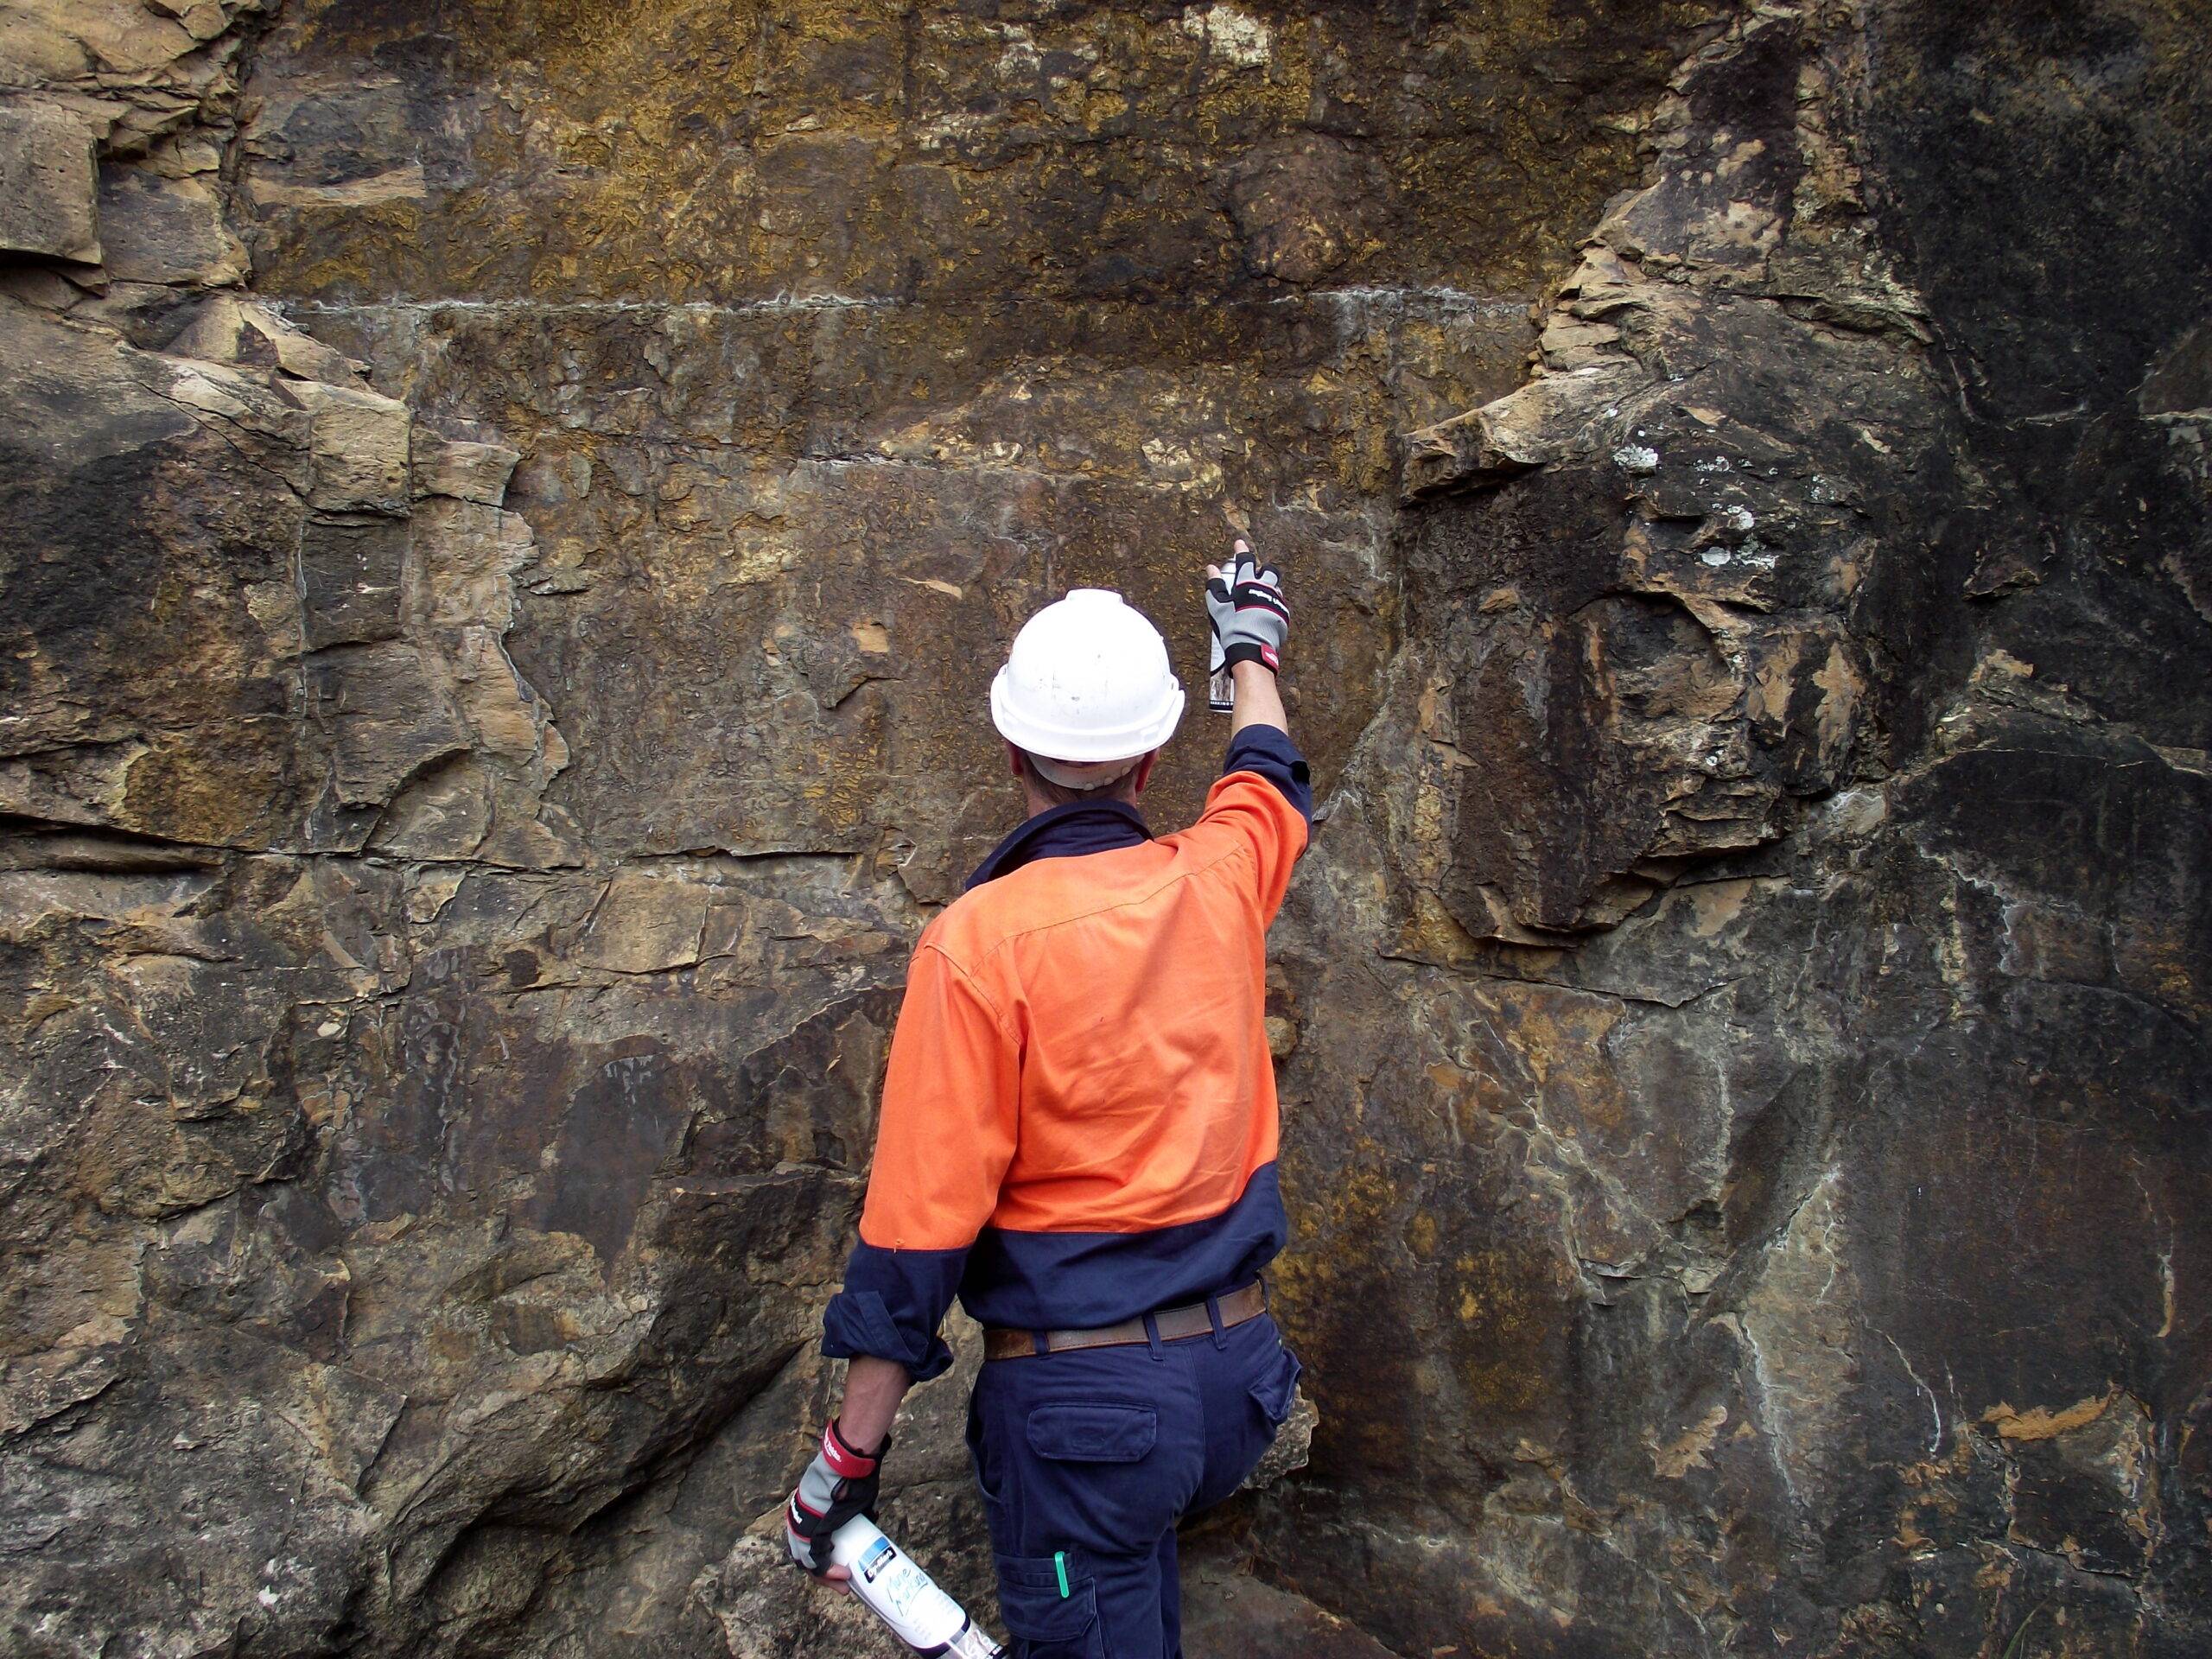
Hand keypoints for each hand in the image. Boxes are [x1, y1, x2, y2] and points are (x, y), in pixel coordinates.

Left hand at [785, 1419, 885, 1577]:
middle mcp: (798, 1517)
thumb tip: (868, 1517)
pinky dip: (827, 1570)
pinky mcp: (812, 1528)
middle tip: (842, 1584)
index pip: (805, 1540)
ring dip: (825, 1576)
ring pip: (806, 1560)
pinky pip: (815, 1558)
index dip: (821, 1556)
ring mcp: (802, 1523)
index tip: (839, 1565)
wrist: (849, 1461)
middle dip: (823, 1574)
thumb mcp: (848, 1494)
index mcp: (806, 1508)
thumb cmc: (852, 1472)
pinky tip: (842, 1575)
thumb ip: (852, 1508)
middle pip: (803, 1554)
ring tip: (844, 1584)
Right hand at [1207, 540, 1287, 682]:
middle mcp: (1265, 588)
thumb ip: (1215, 586)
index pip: (1245, 561)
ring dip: (1268, 589)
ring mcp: (1276, 601)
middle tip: (1256, 576)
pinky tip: (1264, 614)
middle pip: (1269, 571)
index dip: (1241, 551)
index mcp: (1247, 583)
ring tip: (1258, 599)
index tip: (1239, 544)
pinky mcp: (1284, 614)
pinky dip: (1272, 605)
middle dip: (1263, 570)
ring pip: (1276, 587)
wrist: (1252, 648)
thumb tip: (1211, 569)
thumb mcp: (1218, 607)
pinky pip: (1279, 604)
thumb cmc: (1232, 627)